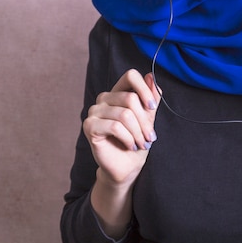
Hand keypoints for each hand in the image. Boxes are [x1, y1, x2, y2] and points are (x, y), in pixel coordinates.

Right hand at [83, 69, 160, 184]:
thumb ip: (150, 98)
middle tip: (149, 137)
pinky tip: (130, 145)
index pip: (130, 75)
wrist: (126, 166)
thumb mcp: (148, 118)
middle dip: (144, 121)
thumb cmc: (137, 141)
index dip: (144, 89)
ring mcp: (95, 111)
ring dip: (138, 133)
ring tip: (141, 143)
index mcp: (118, 92)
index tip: (152, 107)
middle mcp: (104, 98)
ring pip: (125, 114)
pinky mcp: (89, 126)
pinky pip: (115, 127)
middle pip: (130, 98)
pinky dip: (128, 138)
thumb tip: (151, 77)